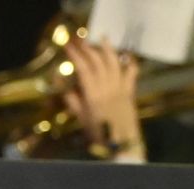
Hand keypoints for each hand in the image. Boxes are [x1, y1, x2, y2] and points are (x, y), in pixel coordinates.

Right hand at [63, 39, 144, 159]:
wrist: (120, 145)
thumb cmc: (98, 134)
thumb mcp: (80, 118)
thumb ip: (72, 100)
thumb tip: (62, 84)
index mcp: (92, 94)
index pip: (83, 68)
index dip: (75, 55)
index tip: (69, 46)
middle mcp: (107, 87)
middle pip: (98, 62)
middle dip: (89, 49)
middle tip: (82, 41)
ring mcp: (120, 88)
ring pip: (114, 63)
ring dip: (108, 49)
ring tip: (102, 38)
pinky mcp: (130, 92)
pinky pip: (131, 73)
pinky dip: (130, 63)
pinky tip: (127, 57)